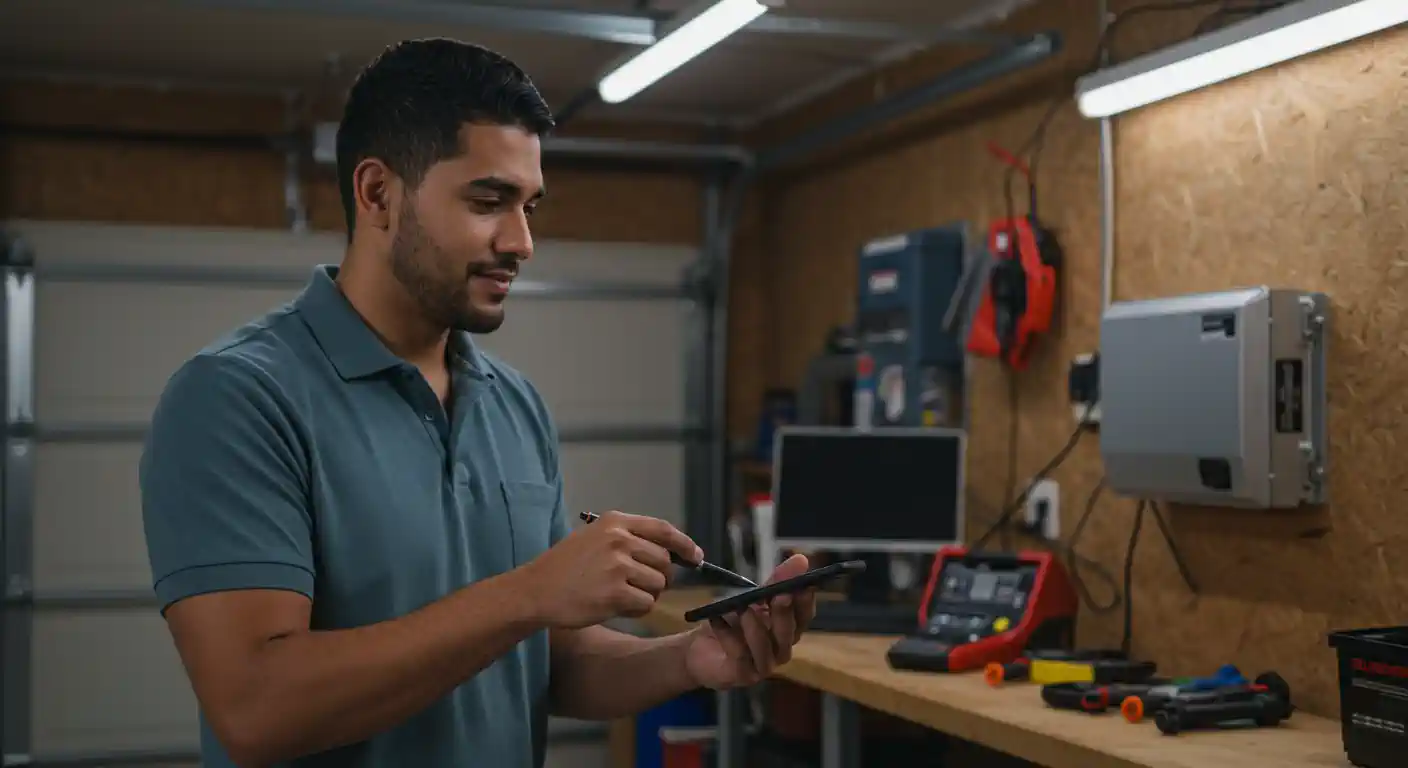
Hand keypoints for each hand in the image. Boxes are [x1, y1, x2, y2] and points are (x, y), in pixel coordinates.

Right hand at [522, 510, 700, 628]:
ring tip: (618, 594)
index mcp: (615, 522)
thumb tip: (671, 553)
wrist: (535, 590)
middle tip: (635, 585)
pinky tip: (614, 606)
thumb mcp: (594, 538)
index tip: (695, 557)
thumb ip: (629, 539)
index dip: (684, 544)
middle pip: (664, 562)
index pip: (663, 530)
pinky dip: (636, 609)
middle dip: (658, 578)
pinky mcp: (615, 593)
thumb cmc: (565, 567)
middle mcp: (619, 540)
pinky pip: (646, 604)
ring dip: (645, 595)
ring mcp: (618, 566)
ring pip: (657, 585)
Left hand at [682, 554, 816, 689]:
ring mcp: (763, 665)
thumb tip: (801, 559)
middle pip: (789, 632)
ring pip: (764, 645)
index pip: (804, 616)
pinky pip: (739, 654)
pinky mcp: (742, 675)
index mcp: (787, 630)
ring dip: (754, 625)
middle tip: (781, 593)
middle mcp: (780, 650)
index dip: (806, 600)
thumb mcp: (753, 599)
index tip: (806, 582)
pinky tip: (717, 620)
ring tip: (742, 608)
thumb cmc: (732, 622)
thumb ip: (776, 582)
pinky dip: (727, 635)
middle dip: (785, 612)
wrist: (700, 649)